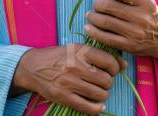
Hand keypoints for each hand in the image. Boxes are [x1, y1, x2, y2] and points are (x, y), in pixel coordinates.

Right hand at [11, 43, 126, 114]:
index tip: (111, 71)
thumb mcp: (77, 49)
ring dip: (102, 95)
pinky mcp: (63, 96)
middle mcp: (75, 65)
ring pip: (100, 94)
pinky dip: (96, 109)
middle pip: (106, 80)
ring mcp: (68, 82)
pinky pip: (88, 107)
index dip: (115, 68)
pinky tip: (97, 106)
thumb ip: (100, 55)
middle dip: (107, 83)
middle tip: (101, 82)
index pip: (109, 62)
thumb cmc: (58, 57)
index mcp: (79, 51)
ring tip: (97, 91)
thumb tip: (124, 65)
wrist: (32, 67)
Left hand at [84, 0, 157, 74]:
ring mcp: (136, 33)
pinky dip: (93, 32)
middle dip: (98, 4)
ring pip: (105, 22)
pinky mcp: (129, 46)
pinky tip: (88, 28)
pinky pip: (106, 38)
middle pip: (109, 6)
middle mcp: (142, 17)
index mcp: (146, 2)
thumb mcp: (142, 1)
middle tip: (96, 5)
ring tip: (91, 15)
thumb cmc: (151, 16)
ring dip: (93, 17)